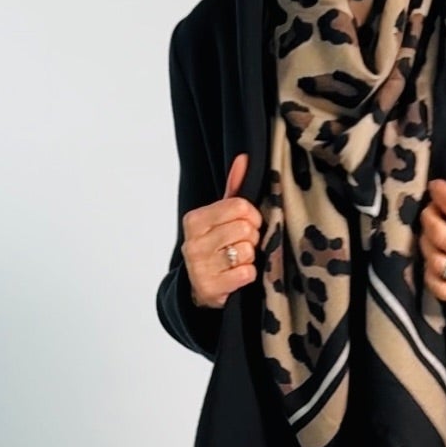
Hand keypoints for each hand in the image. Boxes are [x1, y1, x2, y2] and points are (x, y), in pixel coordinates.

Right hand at [181, 153, 263, 308]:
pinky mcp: (210, 288)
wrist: (199, 287)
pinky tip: (237, 275)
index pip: (240, 206)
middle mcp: (193, 242)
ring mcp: (199, 267)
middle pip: (245, 229)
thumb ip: (234, 190)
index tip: (250, 224)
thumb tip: (244, 158)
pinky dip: (248, 275)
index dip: (253, 216)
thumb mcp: (221, 217)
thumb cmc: (215, 247)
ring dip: (250, 257)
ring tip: (238, 260)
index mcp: (195, 219)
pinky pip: (246, 274)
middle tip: (244, 244)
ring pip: (247, 252)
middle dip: (252, 238)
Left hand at [417, 157, 445, 318]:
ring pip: (435, 261)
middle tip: (431, 209)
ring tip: (430, 234)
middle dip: (428, 216)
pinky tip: (433, 264)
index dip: (440, 193)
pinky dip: (429, 277)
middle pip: (440, 233)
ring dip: (426, 244)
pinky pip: (441, 290)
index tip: (436, 187)